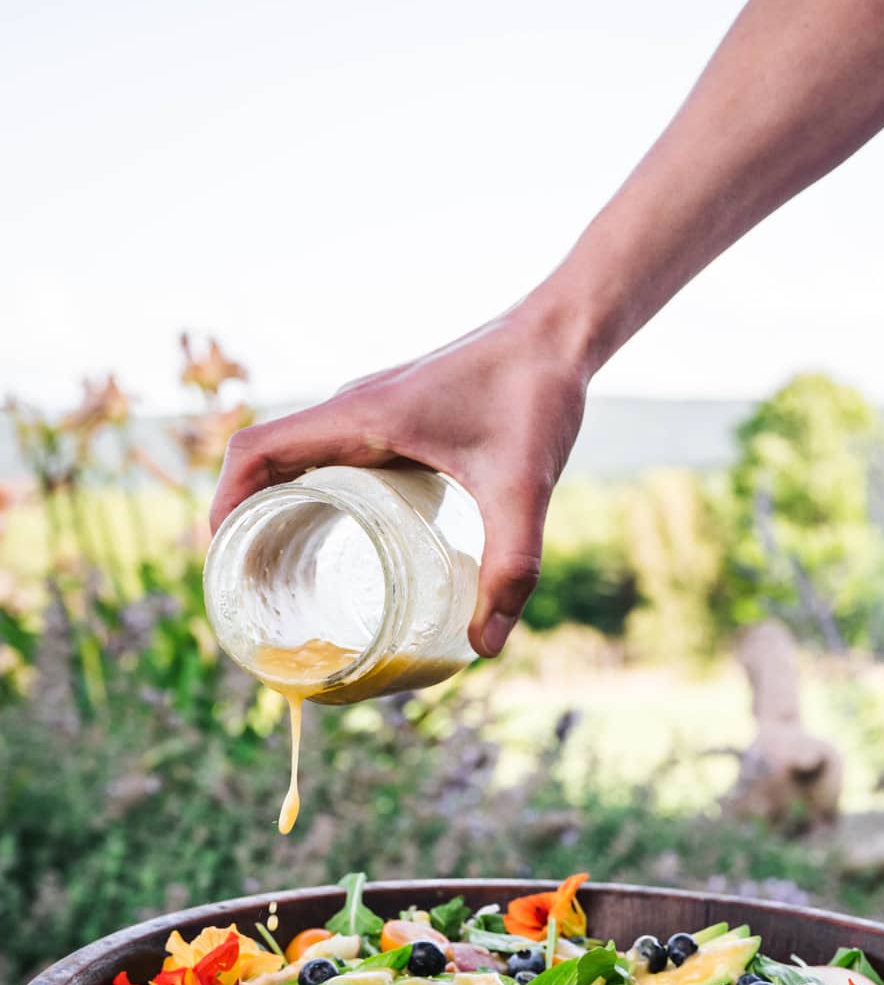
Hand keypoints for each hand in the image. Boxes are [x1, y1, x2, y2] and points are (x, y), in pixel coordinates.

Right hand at [208, 303, 589, 656]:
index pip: (256, 451)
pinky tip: (345, 540)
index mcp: (360, 416)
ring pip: (299, 458)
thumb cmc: (536, 395)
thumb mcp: (524, 488)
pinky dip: (317, 492)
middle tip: (254, 587)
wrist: (560, 336)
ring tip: (285, 573)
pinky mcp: (396, 415)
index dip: (223, 502)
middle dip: (246, 521)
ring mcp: (372, 409)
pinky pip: (333, 454)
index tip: (221, 558)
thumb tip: (487, 647)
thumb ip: (511, 566)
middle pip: (266, 462)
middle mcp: (354, 407)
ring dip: (278, 506)